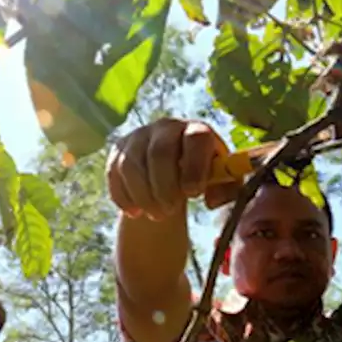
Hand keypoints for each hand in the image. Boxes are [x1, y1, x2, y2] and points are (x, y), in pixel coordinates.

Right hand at [106, 118, 233, 219]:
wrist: (171, 175)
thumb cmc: (201, 178)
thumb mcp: (221, 184)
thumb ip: (227, 191)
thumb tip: (212, 199)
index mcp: (197, 130)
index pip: (196, 138)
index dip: (194, 166)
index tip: (193, 193)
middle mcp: (166, 127)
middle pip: (160, 152)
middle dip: (164, 187)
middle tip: (169, 211)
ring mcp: (139, 137)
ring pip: (133, 165)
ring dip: (143, 195)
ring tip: (156, 214)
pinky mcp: (118, 151)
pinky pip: (114, 173)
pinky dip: (123, 197)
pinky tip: (135, 212)